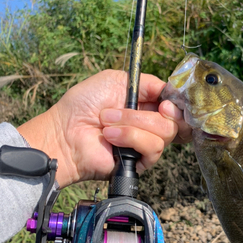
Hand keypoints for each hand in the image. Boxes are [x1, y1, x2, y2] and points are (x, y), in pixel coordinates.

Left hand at [17, 70, 191, 187]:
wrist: (66, 132)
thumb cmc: (83, 104)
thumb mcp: (116, 80)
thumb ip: (148, 83)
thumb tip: (171, 91)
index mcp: (147, 106)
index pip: (176, 106)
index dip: (175, 104)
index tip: (164, 102)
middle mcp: (150, 126)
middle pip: (174, 121)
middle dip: (146, 114)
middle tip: (125, 109)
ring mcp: (146, 145)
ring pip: (165, 133)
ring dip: (133, 124)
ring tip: (107, 123)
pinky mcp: (141, 163)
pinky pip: (154, 148)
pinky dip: (131, 138)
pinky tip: (111, 137)